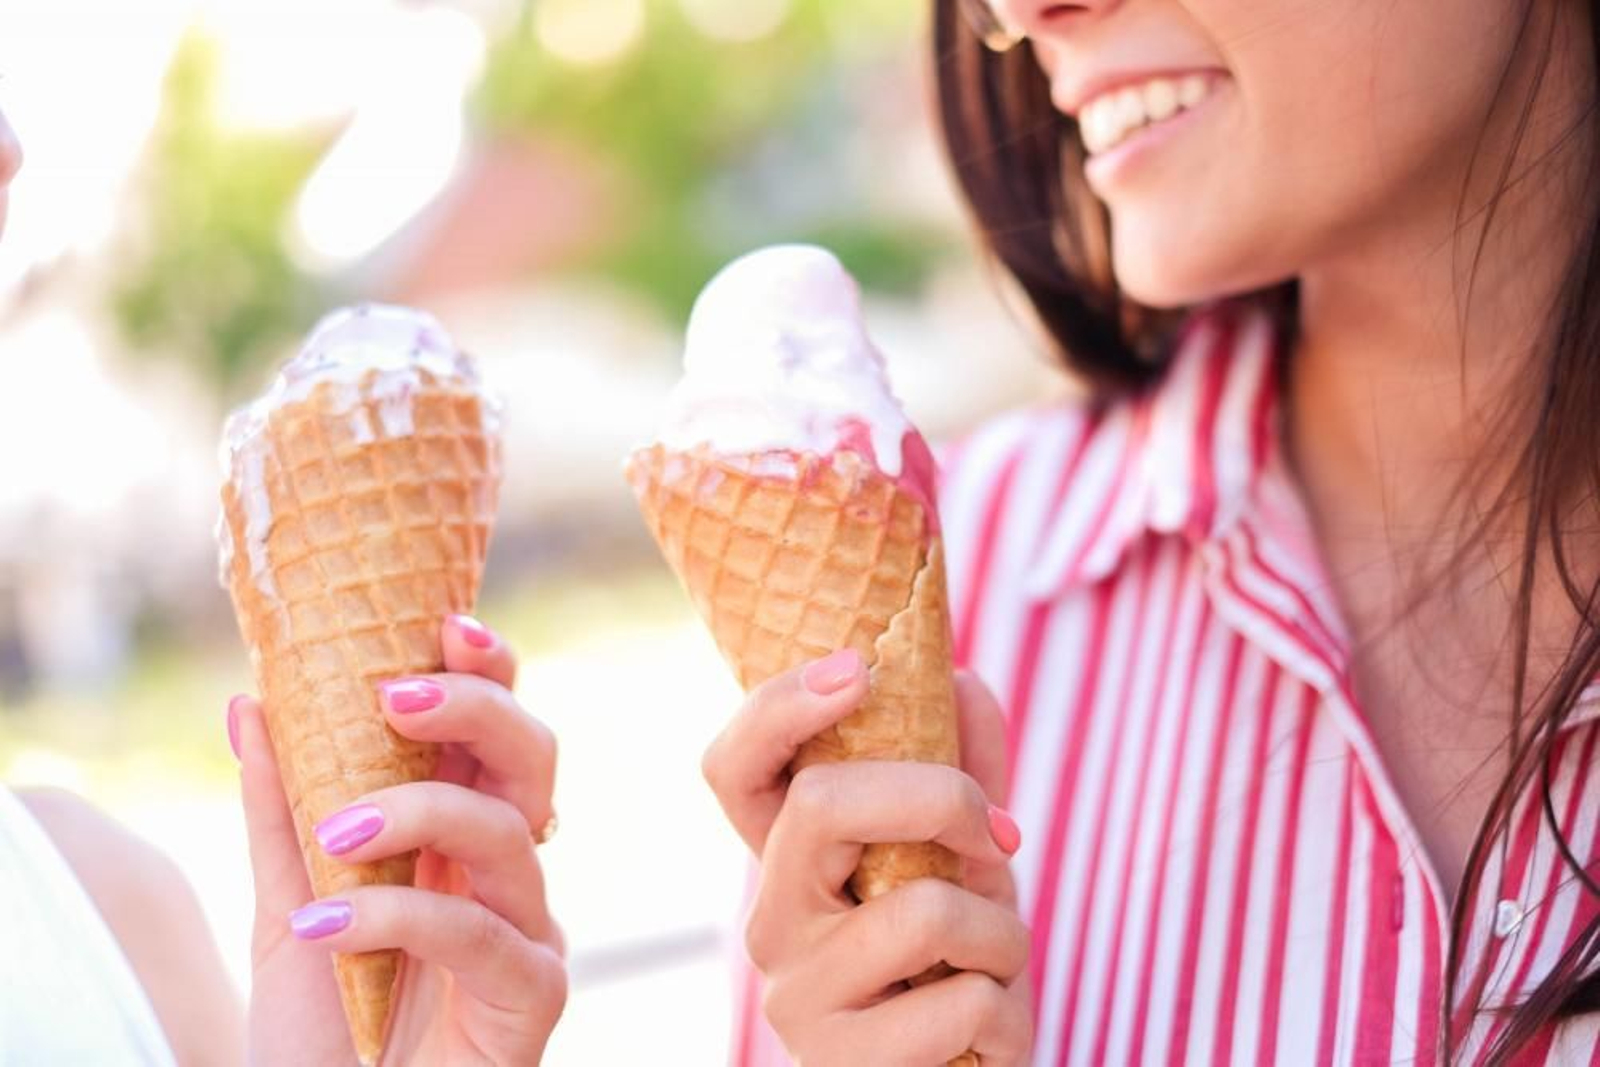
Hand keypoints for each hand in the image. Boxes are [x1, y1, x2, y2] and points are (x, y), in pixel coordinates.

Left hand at [234, 614, 566, 1064]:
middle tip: (393, 698)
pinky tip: (327, 930)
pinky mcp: (532, 995)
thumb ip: (280, 812)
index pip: (497, 734)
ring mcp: (530, 930)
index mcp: (462, 839)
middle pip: (533, 759)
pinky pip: (481, 933)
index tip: (440, 624)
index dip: (487, 671)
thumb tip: (250, 702)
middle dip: (475, 710)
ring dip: (416, 814)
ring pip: (509, 834)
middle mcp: (508, 873)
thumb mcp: (289, 910)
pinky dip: (397, 918)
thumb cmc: (326, 1031)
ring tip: (334, 833)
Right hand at [703, 652, 1033, 1064]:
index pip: (734, 768)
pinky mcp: (844, 1066)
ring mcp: (797, 997)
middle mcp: (772, 920)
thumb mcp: (963, 863)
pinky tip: (987, 1033)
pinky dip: (1010, 1012)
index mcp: (789, 861)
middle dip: (941, 795)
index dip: (779, 706)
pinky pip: (965, 1001)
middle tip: (1000, 834)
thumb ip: (962, 776)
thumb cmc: (950, 967)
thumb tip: (964, 679)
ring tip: (995, 969)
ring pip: (925, 909)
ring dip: (1004, 935)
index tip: (858, 667)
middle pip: (821, 802)